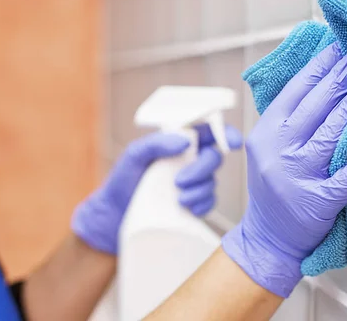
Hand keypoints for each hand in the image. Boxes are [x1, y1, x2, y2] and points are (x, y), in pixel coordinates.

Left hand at [72, 125, 242, 253]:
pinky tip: (187, 208)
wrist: (115, 216)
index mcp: (180, 142)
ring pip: (212, 181)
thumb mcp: (134, 155)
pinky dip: (202, 205)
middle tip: (180, 182)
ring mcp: (194, 182)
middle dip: (202, 169)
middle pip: (214, 157)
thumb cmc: (123, 180)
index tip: (231, 143)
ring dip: (199, 191)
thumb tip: (185, 141)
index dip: (226, 133)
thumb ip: (157, 143)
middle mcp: (190, 160)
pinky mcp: (194, 203)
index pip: (209, 131)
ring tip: (177, 199)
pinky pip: (210, 202)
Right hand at [222, 43, 346, 296]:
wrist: (269, 236)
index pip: (297, 90)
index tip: (340, 48)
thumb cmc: (272, 187)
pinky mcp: (319, 202)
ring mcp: (298, 177)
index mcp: (266, 133)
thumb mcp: (268, 146)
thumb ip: (288, 117)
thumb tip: (321, 79)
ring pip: (335, 134)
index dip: (321, 66)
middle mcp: (279, 151)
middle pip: (318, 105)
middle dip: (345, 75)